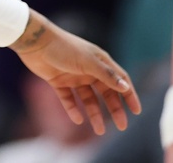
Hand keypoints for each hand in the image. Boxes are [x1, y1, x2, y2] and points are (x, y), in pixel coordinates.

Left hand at [9, 9, 141, 134]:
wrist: (36, 42)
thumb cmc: (64, 48)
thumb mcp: (87, 62)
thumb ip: (106, 75)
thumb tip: (125, 87)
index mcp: (100, 61)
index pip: (120, 80)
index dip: (129, 94)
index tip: (137, 111)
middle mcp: (89, 69)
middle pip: (106, 93)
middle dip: (114, 109)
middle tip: (122, 127)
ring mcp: (74, 76)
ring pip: (88, 99)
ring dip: (94, 113)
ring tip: (99, 130)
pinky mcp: (59, 81)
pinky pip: (69, 99)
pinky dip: (73, 109)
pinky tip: (78, 119)